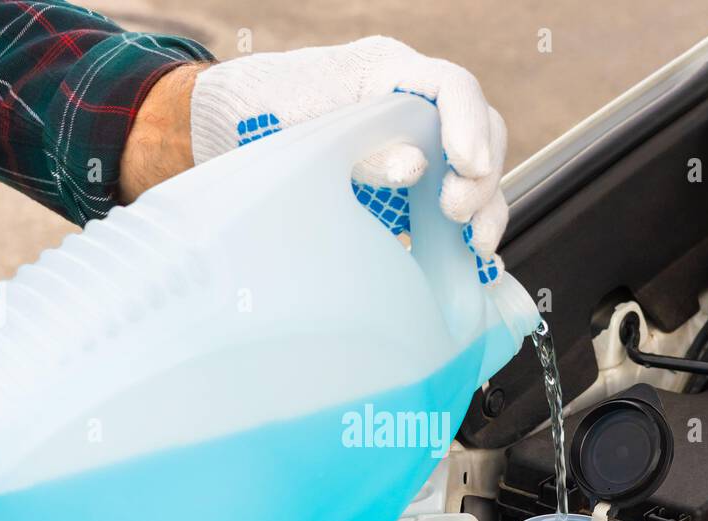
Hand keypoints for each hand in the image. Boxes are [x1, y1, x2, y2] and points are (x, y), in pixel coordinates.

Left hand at [189, 37, 508, 269]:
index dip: (470, 126)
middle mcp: (411, 107)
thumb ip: (360, 149)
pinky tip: (469, 259)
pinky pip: (450, 203)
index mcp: (387, 73)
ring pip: (475, 171)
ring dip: (484, 208)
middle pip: (479, 131)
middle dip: (480, 176)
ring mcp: (413, 145)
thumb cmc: (257, 112)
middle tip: (456, 214)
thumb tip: (416, 168)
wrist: (223, 130)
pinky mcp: (406, 187)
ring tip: (476, 246)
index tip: (469, 166)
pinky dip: (464, 231)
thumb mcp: (303, 129)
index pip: (452, 87)